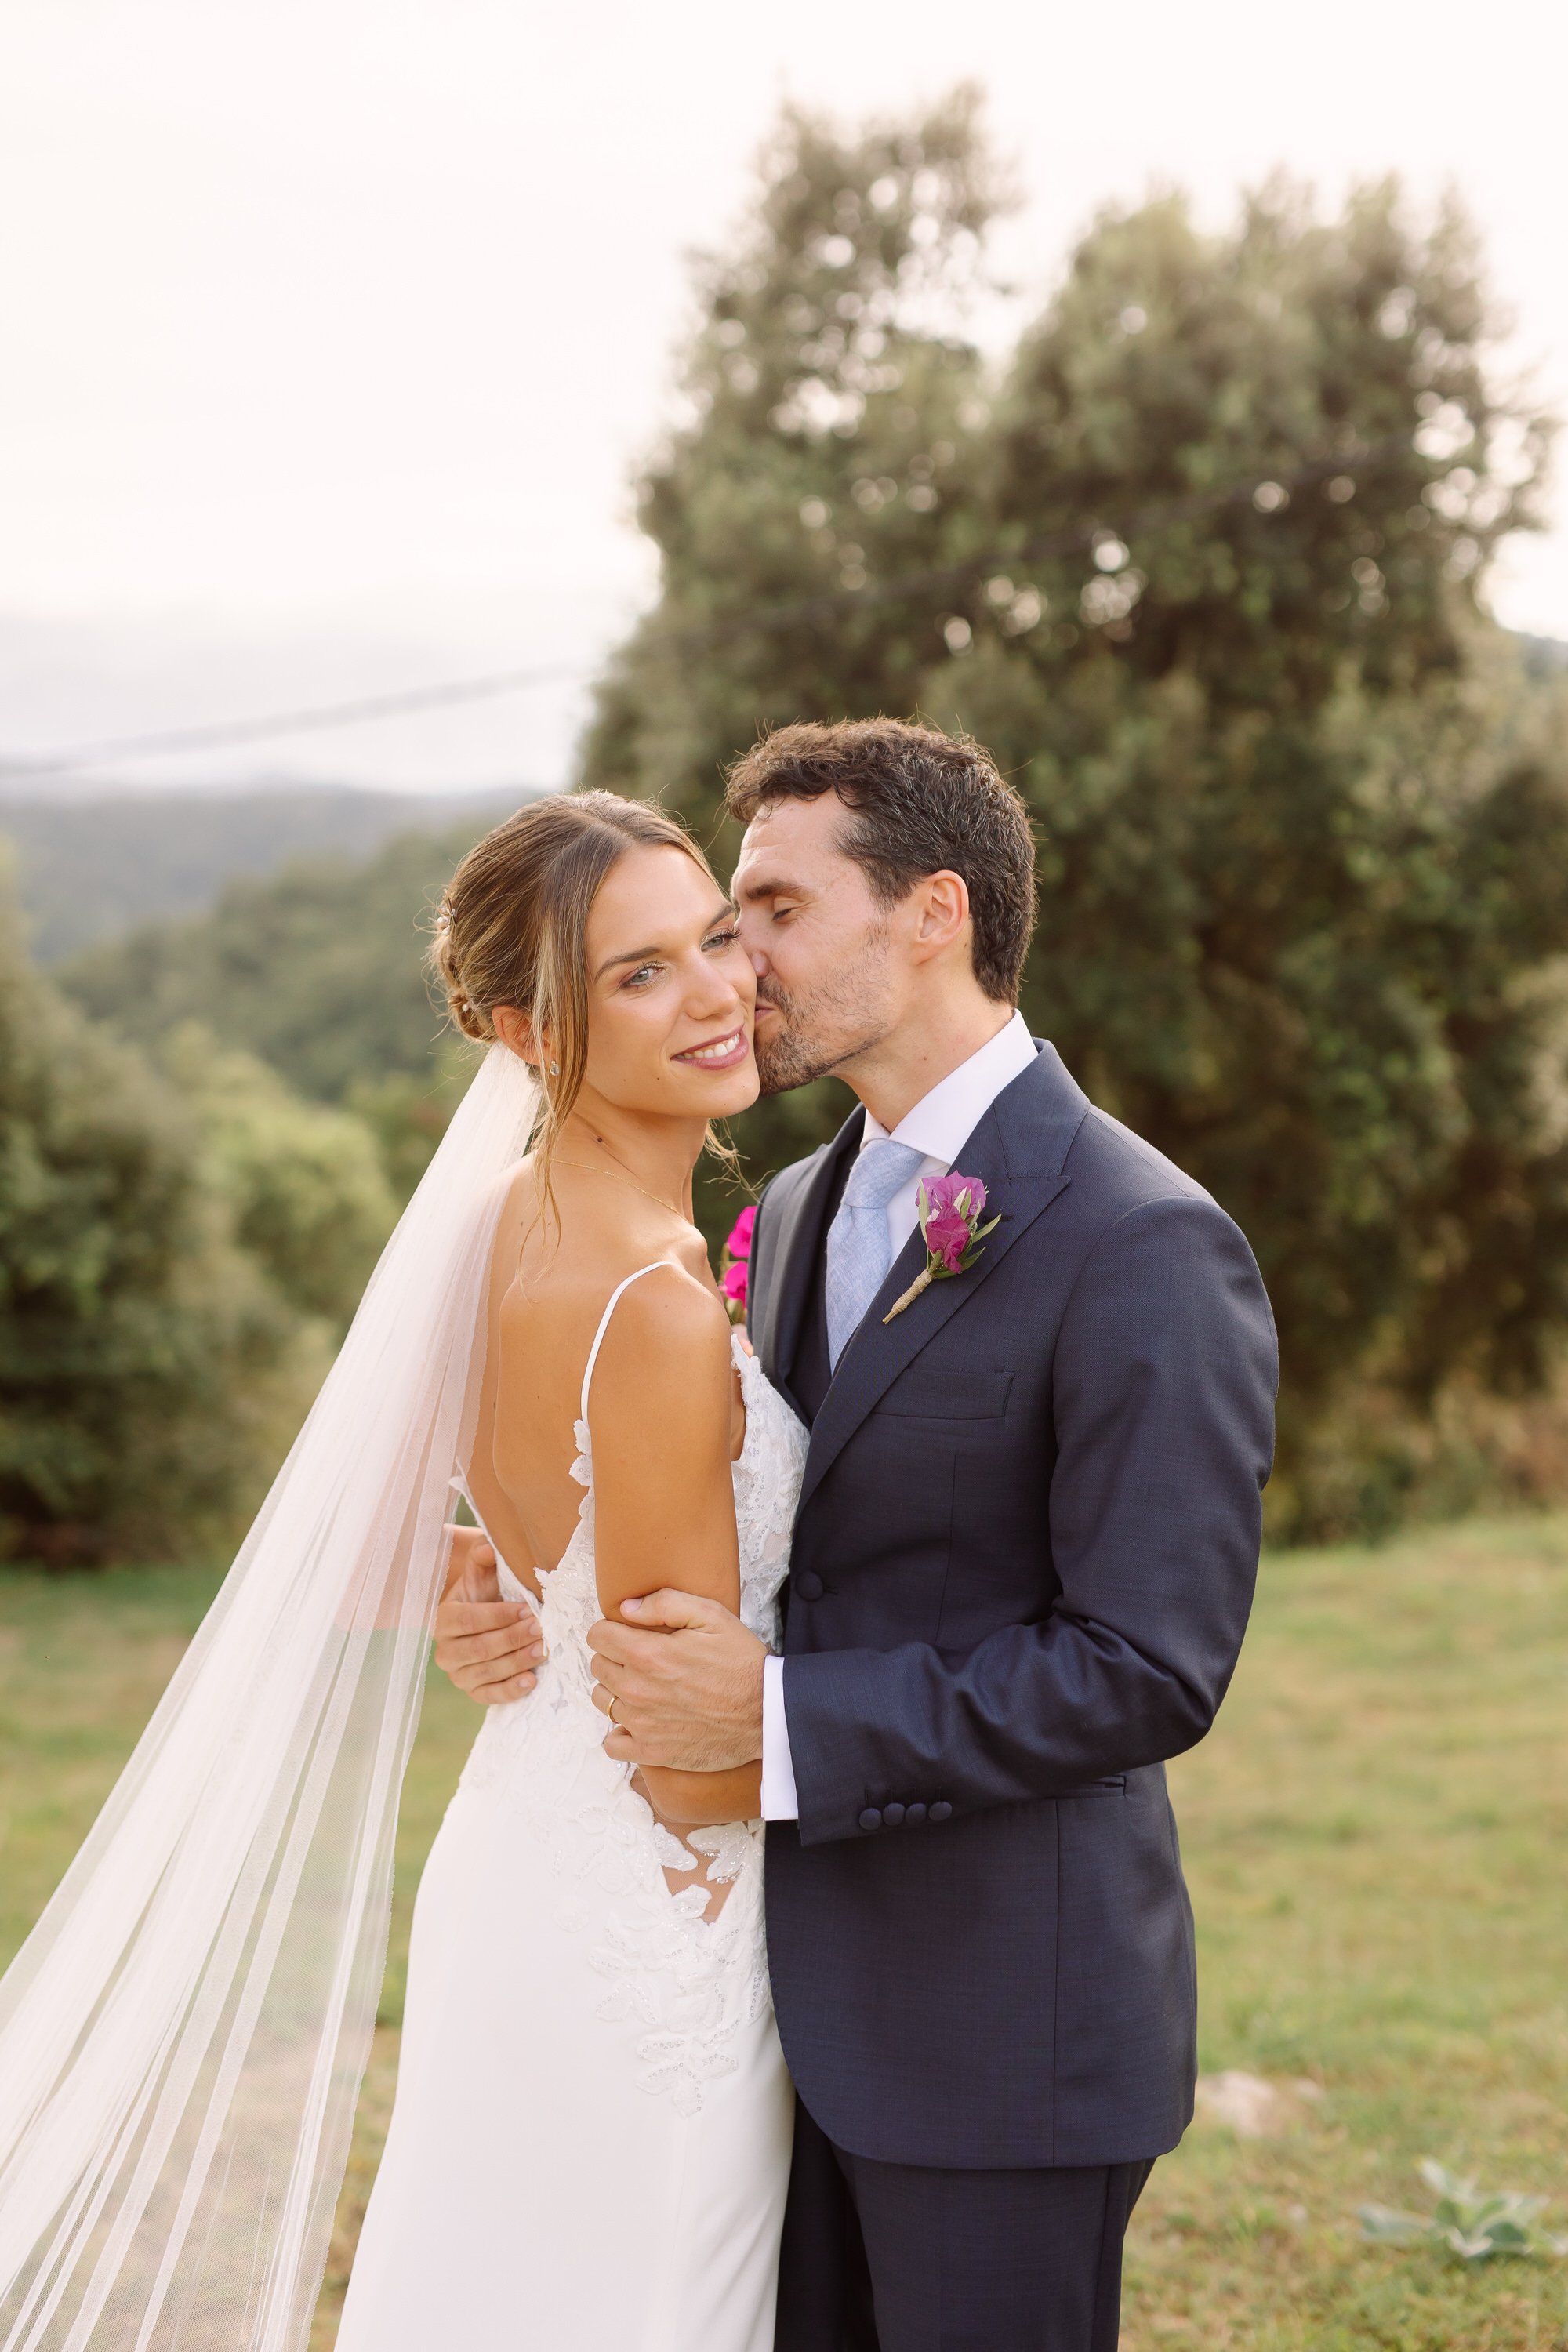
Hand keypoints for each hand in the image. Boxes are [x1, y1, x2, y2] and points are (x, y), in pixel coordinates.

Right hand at [432, 1525, 544, 1704]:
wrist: (486, 1617)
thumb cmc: (486, 1592)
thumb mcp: (483, 1573)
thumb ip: (483, 1557)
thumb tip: (487, 1547)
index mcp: (444, 1619)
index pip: (467, 1620)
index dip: (497, 1616)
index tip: (526, 1609)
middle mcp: (445, 1651)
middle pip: (478, 1649)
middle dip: (512, 1639)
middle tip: (540, 1628)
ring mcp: (458, 1674)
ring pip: (486, 1673)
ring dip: (517, 1662)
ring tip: (543, 1649)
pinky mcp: (474, 1691)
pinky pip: (490, 1696)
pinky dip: (511, 1691)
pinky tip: (532, 1680)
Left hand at [588, 1591, 765, 1770]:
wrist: (767, 1712)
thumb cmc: (741, 1662)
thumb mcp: (711, 1615)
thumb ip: (664, 1603)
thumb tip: (626, 1608)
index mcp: (648, 1654)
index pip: (597, 1636)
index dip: (612, 1629)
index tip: (628, 1633)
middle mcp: (637, 1689)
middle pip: (598, 1666)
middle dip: (615, 1657)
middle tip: (643, 1658)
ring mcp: (642, 1724)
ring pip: (602, 1700)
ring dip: (616, 1691)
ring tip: (645, 1687)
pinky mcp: (652, 1751)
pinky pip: (613, 1743)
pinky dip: (621, 1732)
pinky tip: (640, 1721)